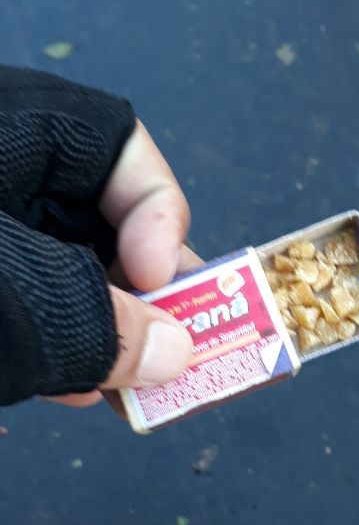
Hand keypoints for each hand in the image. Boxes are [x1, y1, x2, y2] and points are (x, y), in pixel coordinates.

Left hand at [0, 67, 201, 409]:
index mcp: (2, 129)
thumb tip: (175, 352)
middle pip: (84, 218)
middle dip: (127, 293)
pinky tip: (35, 396)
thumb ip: (94, 323)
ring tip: (103, 389)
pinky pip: (7, 309)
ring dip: (82, 336)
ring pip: (44, 272)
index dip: (156, 207)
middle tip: (159, 354)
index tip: (158, 280)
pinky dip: (27, 353)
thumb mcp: (3, 297)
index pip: (108, 138)